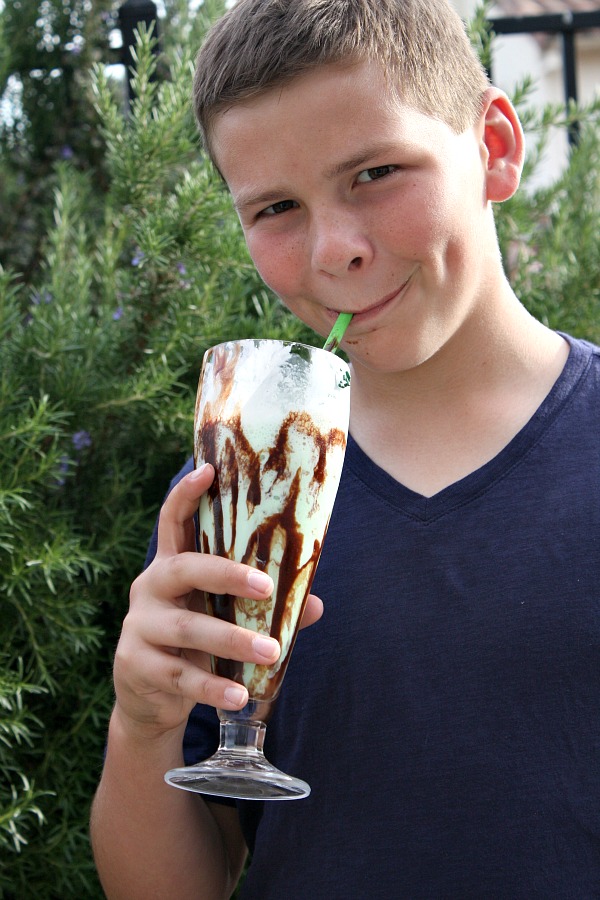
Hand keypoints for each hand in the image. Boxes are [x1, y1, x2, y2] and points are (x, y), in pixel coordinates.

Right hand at [112, 463, 322, 738]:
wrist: (148, 699)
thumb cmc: (195, 643)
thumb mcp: (223, 618)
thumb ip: (262, 606)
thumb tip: (316, 603)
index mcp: (172, 566)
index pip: (172, 522)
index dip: (186, 494)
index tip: (206, 469)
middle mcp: (150, 587)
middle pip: (184, 569)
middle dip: (227, 574)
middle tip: (266, 587)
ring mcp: (140, 626)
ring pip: (187, 627)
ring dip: (232, 639)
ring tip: (270, 652)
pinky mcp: (136, 665)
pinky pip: (180, 675)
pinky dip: (214, 686)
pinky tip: (241, 695)